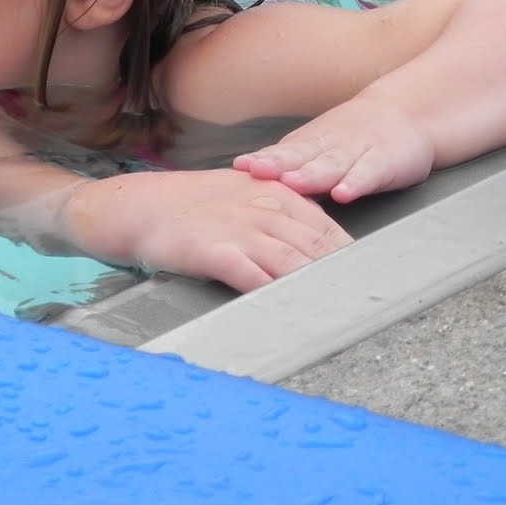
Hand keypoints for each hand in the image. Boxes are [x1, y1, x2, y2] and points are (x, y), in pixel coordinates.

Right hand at [59, 169, 351, 292]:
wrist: (134, 206)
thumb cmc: (186, 206)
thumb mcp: (238, 194)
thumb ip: (275, 212)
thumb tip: (309, 240)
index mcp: (271, 193)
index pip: (323, 226)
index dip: (348, 254)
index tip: (371, 278)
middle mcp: (260, 208)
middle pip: (315, 245)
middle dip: (344, 274)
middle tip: (371, 301)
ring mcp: (237, 229)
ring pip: (291, 260)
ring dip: (318, 286)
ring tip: (342, 311)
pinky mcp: (213, 251)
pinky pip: (251, 274)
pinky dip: (274, 292)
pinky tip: (289, 309)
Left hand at [234, 104, 435, 203]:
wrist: (407, 113)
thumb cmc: (354, 137)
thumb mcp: (319, 147)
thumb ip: (289, 166)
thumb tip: (245, 189)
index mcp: (311, 145)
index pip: (282, 153)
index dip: (262, 159)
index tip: (239, 167)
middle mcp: (330, 146)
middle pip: (301, 157)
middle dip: (278, 165)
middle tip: (256, 172)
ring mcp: (357, 152)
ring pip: (331, 164)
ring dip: (312, 174)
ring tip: (294, 183)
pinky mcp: (384, 162)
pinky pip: (369, 173)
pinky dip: (356, 182)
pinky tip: (344, 192)